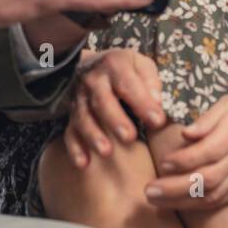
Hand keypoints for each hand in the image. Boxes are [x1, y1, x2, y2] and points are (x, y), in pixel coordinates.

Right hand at [62, 49, 164, 167]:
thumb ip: (150, 81)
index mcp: (114, 65)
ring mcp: (79, 98)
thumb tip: (157, 102)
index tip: (158, 121)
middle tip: (129, 137)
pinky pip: (69, 132)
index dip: (142, 102)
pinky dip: (75, 148)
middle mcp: (93, 81)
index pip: (128, 84)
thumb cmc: (125, 69)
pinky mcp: (71, 115)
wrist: (90, 65)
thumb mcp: (140, 64)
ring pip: (83, 117)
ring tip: (106, 152)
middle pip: (102, 101)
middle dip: (115, 120)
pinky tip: (83, 163)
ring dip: (93, 135)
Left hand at [142, 90, 227, 210]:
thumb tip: (187, 132)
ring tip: (156, 200)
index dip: (185, 159)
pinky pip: (222, 198)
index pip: (209, 151)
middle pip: (207, 179)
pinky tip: (179, 203)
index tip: (163, 161)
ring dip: (182, 200)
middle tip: (148, 191)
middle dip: (175, 188)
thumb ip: (211, 118)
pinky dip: (199, 204)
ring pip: (213, 194)